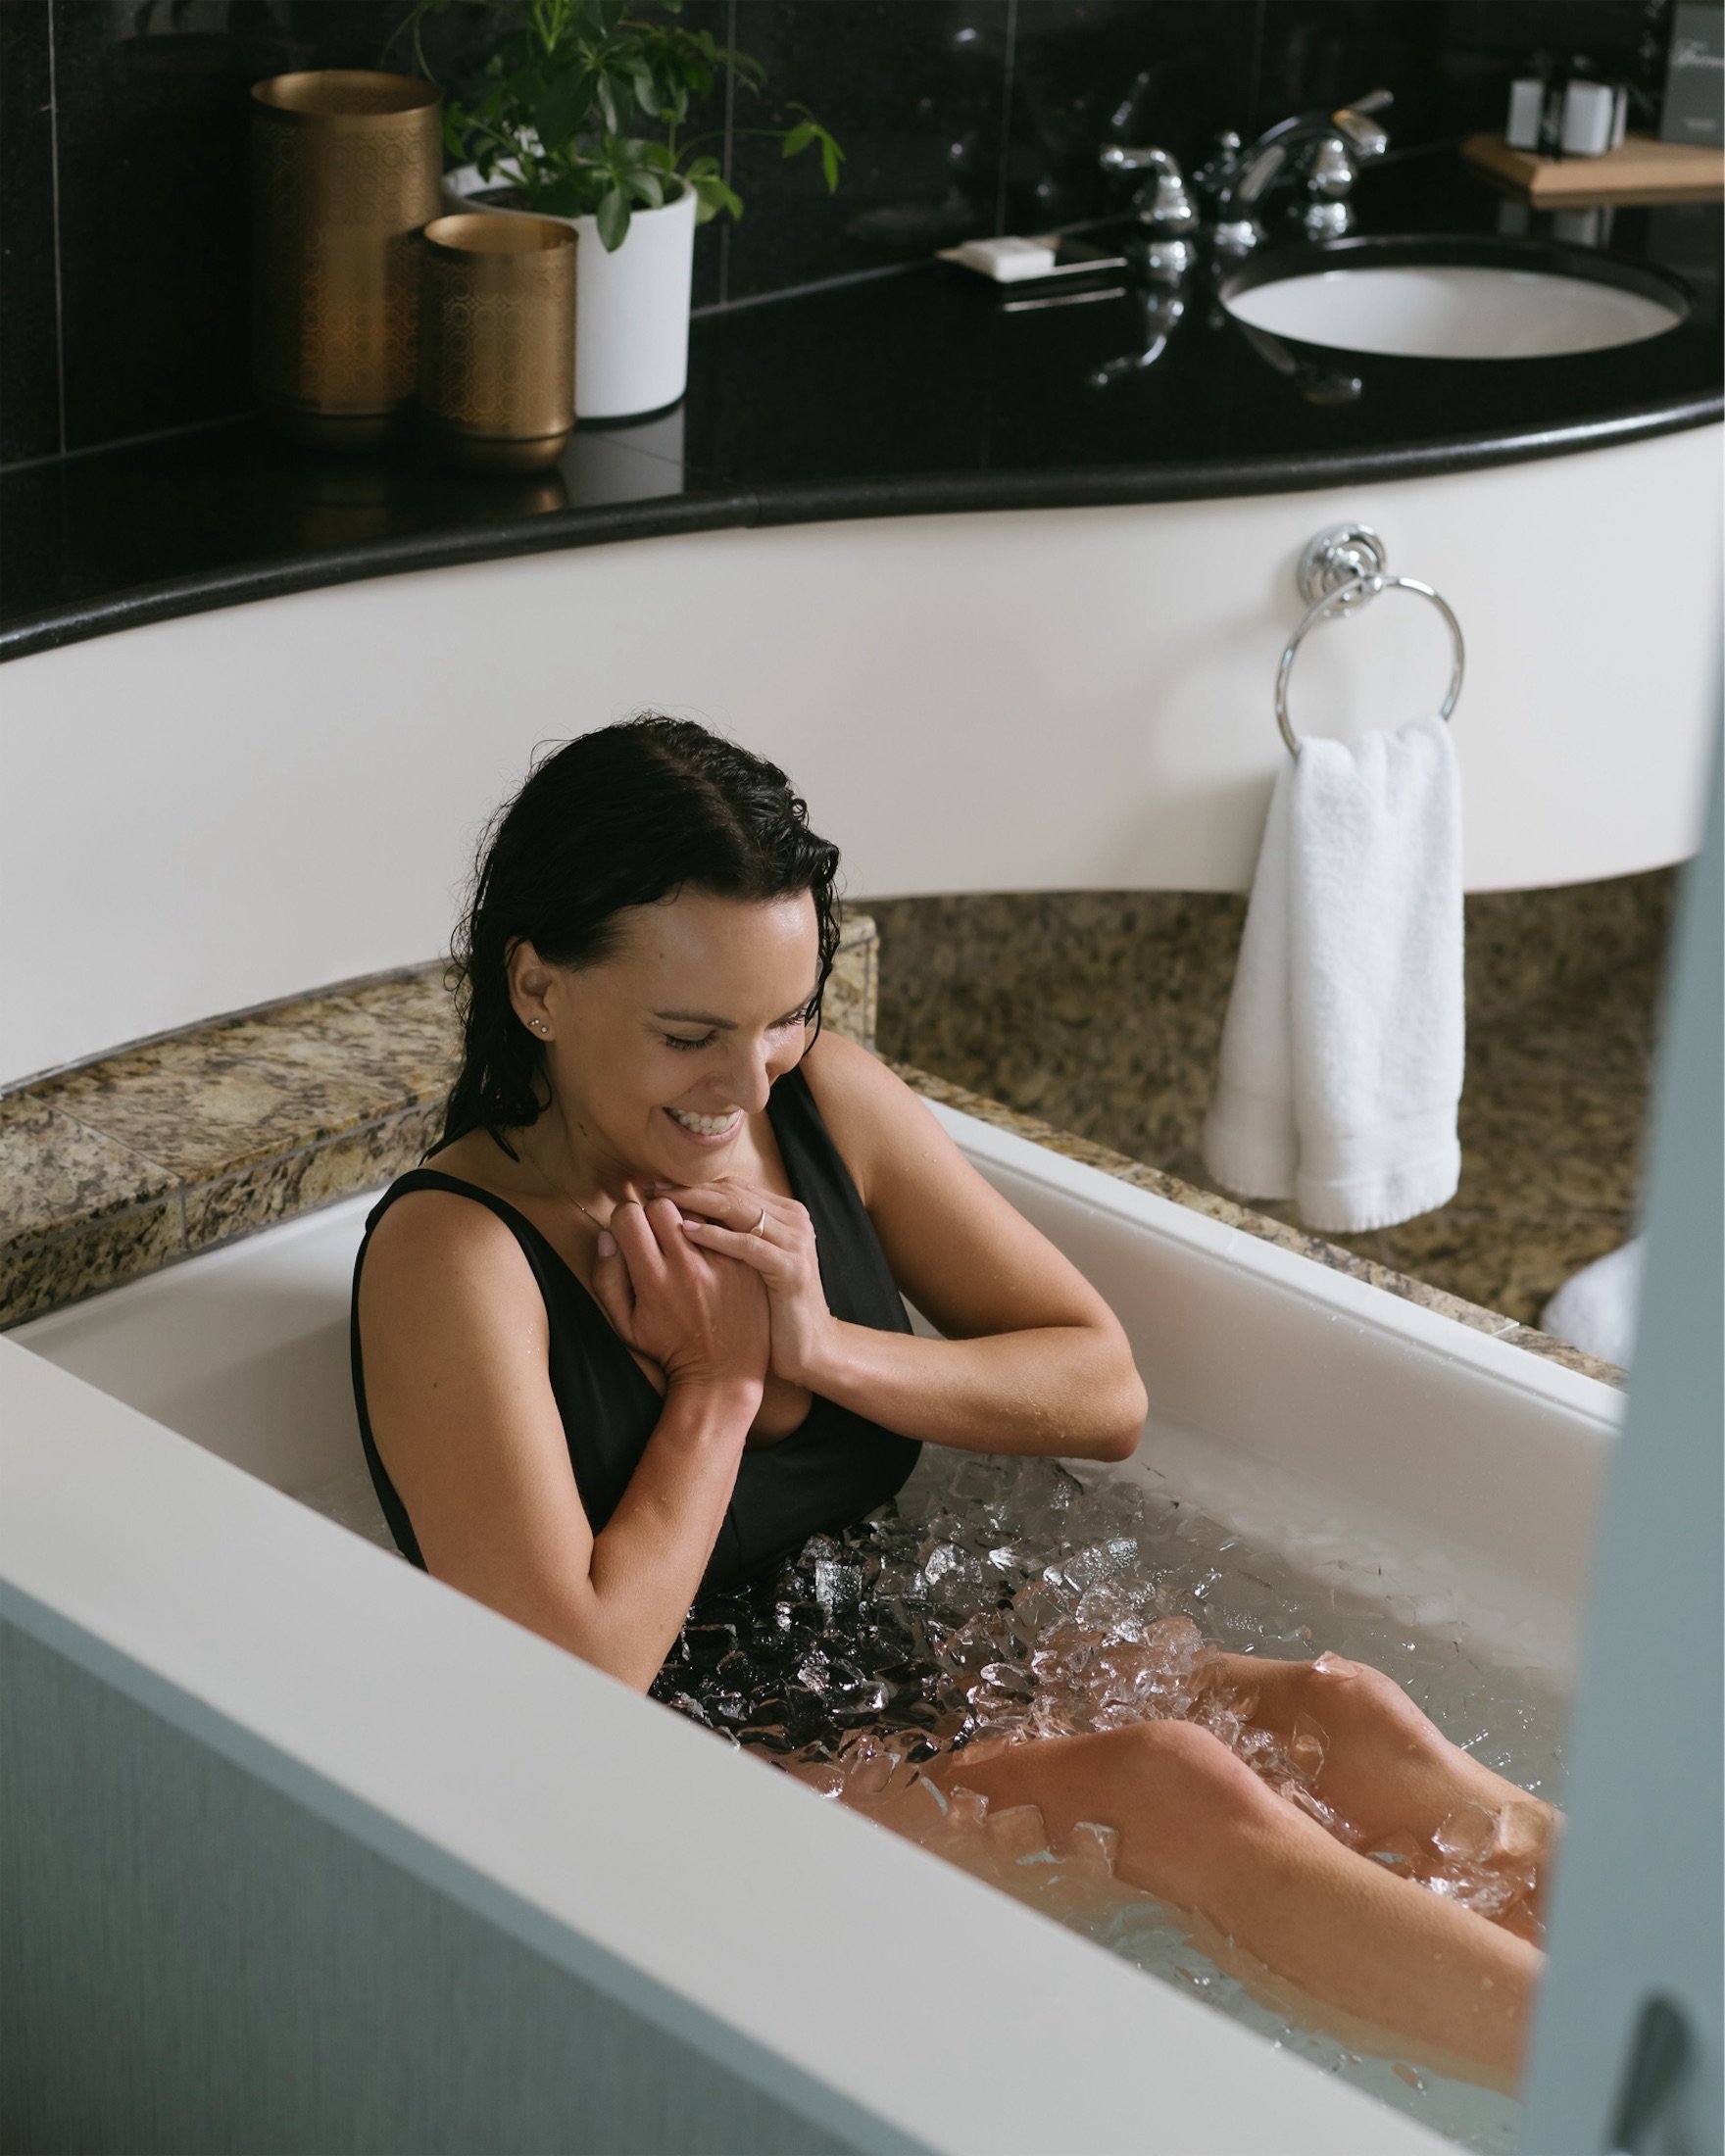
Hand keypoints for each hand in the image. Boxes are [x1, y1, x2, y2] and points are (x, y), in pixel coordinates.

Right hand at [589, 1195, 768, 1400]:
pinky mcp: (747, 1264)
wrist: (723, 1375)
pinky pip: (727, 1228)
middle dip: (654, 1214)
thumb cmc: (669, 1348)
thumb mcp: (625, 1324)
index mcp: (653, 1280)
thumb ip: (607, 1278)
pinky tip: (713, 1247)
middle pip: (663, 1205)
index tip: (632, 1232)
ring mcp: (722, 1263)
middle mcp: (688, 1267)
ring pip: (698, 1211)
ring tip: (686, 1239)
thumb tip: (607, 1235)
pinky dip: (716, 1232)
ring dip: (687, 1219)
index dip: (626, 1219)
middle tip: (659, 1233)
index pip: (630, 1216)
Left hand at [647, 1180, 838, 1390]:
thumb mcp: (753, 1264)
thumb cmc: (771, 1309)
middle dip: (687, 1188)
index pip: (732, 1187)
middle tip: (651, 1188)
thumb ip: (734, 1236)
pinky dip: (715, 1236)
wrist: (809, 1348)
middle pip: (732, 1191)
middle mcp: (793, 1220)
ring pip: (737, 1209)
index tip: (656, 1186)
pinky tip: (686, 1232)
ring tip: (660, 1202)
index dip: (692, 1183)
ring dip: (694, 1202)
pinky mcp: (791, 1268)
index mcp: (784, 1214)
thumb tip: (688, 1214)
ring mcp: (795, 1242)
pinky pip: (747, 1244)